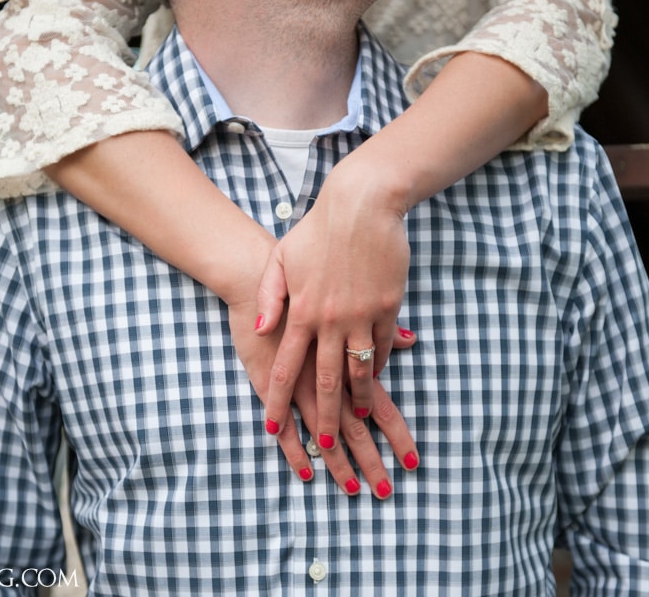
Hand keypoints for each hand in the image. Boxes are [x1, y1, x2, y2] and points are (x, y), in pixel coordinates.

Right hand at [229, 299, 417, 496]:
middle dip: (371, 462)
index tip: (412, 461)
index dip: (397, 436)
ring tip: (353, 491)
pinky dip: (295, 450)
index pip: (379, 409)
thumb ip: (380, 326)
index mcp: (349, 363)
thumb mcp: (351, 302)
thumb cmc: (309, 289)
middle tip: (385, 491)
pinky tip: (305, 472)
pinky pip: (284, 425)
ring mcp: (298, 385)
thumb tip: (411, 339)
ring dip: (337, 465)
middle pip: (356, 431)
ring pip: (322, 434)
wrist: (259, 278)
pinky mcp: (269, 385)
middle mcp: (327, 380)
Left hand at [255, 156, 411, 453]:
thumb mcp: (281, 259)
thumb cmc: (317, 229)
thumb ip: (269, 296)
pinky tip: (376, 378)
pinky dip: (379, 365)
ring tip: (359, 419)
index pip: (286, 368)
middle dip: (325, 417)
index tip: (274, 427)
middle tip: (327, 444)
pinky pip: (383, 346)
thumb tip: (261, 328)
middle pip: (326, 381)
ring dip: (359, 399)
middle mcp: (329, 321)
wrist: (361, 204)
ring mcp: (361, 316)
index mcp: (300, 312)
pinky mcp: (387, 307)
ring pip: (360, 370)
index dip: (279, 401)